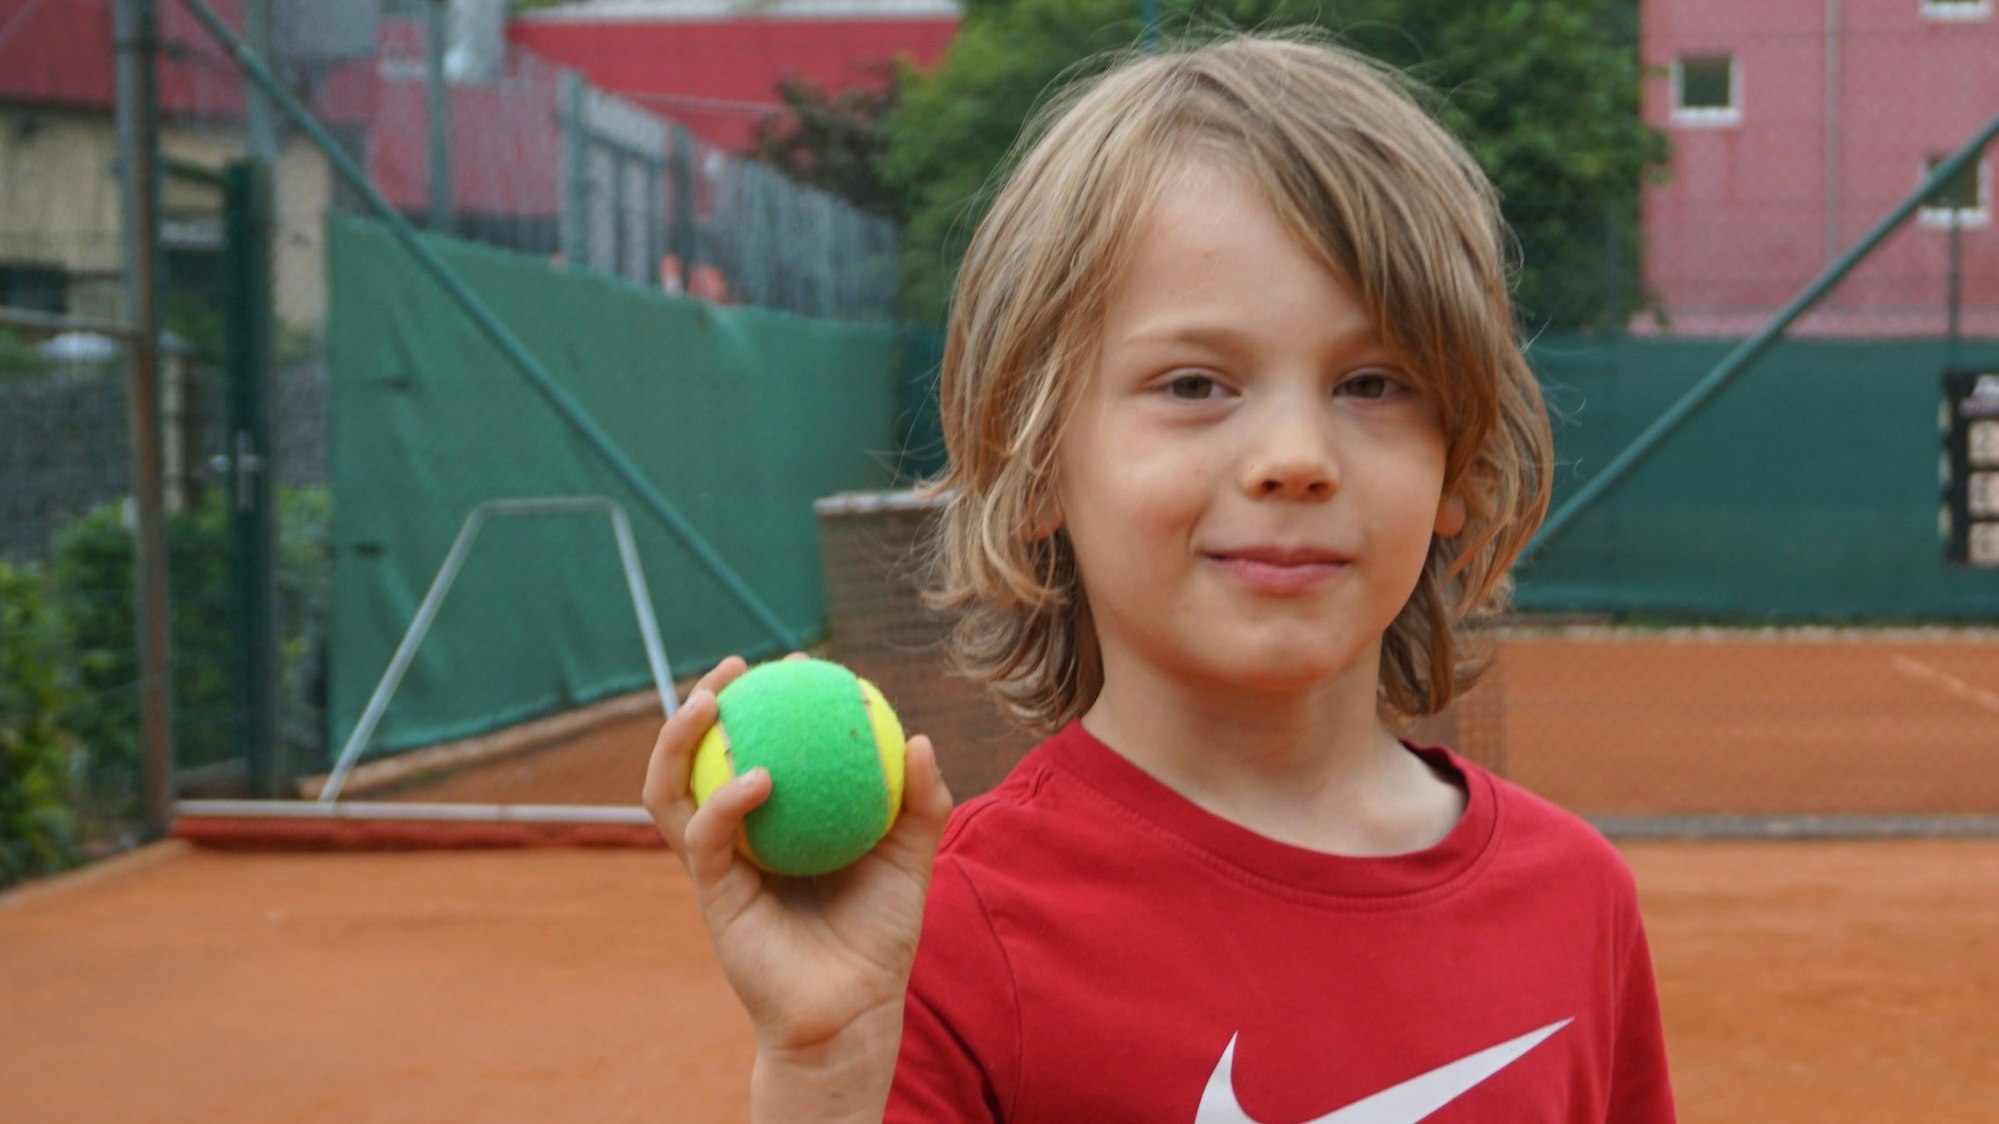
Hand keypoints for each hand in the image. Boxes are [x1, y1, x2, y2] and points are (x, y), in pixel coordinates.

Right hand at [642, 655, 954, 1115]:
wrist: (854, 1009)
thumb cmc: (880, 936)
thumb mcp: (910, 859)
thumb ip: (920, 802)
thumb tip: (918, 738)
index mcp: (778, 819)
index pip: (757, 745)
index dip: (770, 700)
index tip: (798, 662)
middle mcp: (738, 834)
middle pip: (694, 757)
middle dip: (697, 703)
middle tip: (733, 667)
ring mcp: (718, 863)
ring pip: (671, 790)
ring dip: (678, 740)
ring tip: (709, 701)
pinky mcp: (712, 894)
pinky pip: (706, 837)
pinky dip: (723, 801)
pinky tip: (756, 777)